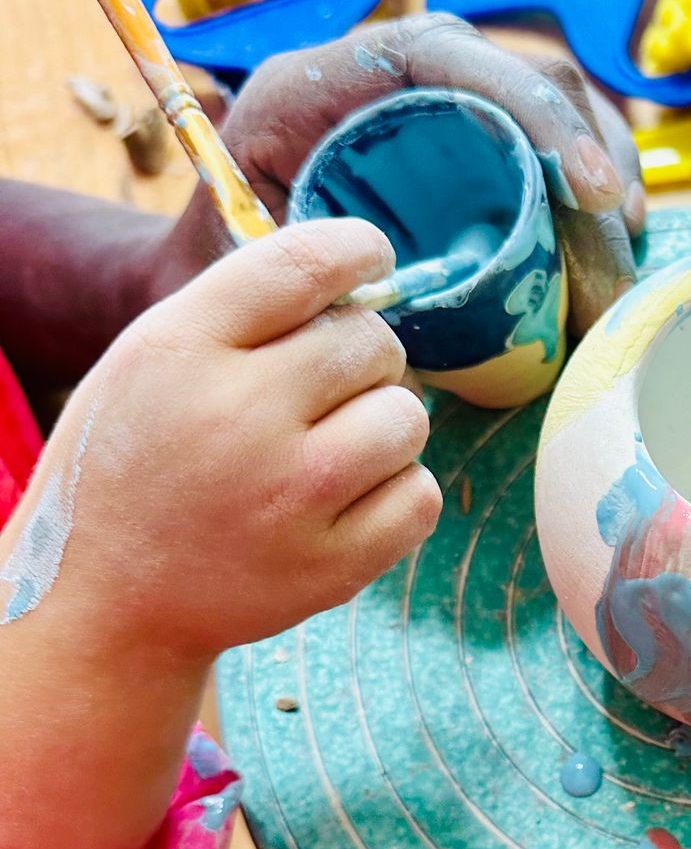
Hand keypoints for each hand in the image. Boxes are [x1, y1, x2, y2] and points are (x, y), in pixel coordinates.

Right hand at [3, 219, 439, 661]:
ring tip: (328, 449)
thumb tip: (360, 272)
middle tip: (317, 392)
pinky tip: (344, 500)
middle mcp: (240, 416)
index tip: (372, 257)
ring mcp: (292, 497)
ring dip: (382, 424)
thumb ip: (247, 310)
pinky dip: (395, 493)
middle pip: (373, 341)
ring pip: (408, 417)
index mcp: (183, 348)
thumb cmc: (143, 463)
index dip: (359, 249)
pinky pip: (421, 495)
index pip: (305, 264)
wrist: (111, 599)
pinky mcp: (332, 567)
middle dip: (360, 357)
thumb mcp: (154, 360)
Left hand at [161, 16, 645, 332]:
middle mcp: (388, 74)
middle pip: (525, 76)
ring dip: (606, 181)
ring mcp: (438, 107)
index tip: (592, 194)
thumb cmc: (217, 275)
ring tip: (624, 263)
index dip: (536, 112)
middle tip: (621, 251)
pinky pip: (550, 153)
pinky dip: (591, 201)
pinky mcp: (468, 148)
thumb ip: (315, 278)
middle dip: (594, 158)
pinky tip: (611, 253)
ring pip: (555, 111)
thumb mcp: (247, 268)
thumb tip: (413, 317)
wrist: (203, 277)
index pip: (450, 55)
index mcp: (322, 80)